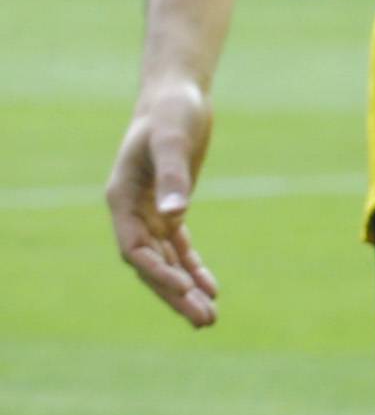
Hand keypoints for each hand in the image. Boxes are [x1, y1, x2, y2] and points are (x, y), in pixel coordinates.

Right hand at [106, 78, 218, 327]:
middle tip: (204, 321)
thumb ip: (173, 174)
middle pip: (150, 265)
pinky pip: (179, 248)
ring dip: (185, 289)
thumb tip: (174, 215)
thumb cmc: (172, 110)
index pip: (134, 250)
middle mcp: (131, 212)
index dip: (159, 273)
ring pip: (165, 262)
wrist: (177, 92)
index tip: (186, 290)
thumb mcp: (173, 138)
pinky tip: (211, 288)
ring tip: (210, 318)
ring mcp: (150, 212)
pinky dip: (193, 267)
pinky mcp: (170, 208)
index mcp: (121, 199)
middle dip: (175, 294)